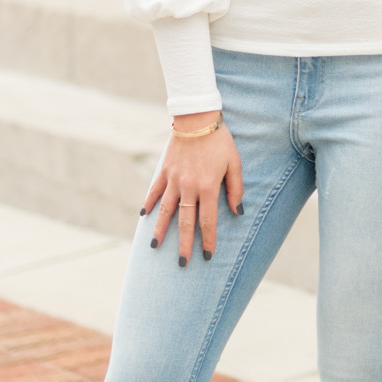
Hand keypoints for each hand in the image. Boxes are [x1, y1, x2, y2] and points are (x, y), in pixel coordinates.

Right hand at [142, 114, 243, 264]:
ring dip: (160, 230)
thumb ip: (236, 189)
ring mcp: (174, 180)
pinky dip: (148, 204)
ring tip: (155, 247)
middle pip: (186, 222)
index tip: (207, 256)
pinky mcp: (164, 171)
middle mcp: (189, 187)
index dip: (208, 240)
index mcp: (209, 187)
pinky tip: (143, 217)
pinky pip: (154, 191)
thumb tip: (237, 211)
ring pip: (166, 211)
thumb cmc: (220, 141)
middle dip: (184, 244)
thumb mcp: (235, 163)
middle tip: (182, 263)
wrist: (197, 118)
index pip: (208, 221)